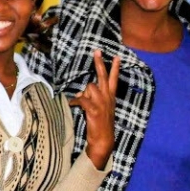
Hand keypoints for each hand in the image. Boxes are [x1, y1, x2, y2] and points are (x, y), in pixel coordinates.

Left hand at [69, 50, 118, 169]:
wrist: (103, 139)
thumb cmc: (101, 124)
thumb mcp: (100, 109)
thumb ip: (91, 98)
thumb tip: (81, 92)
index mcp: (111, 97)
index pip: (114, 79)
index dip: (115, 68)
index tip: (116, 56)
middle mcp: (108, 97)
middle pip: (103, 76)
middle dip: (99, 62)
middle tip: (96, 51)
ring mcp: (101, 102)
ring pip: (88, 88)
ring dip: (83, 94)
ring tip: (83, 104)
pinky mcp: (94, 108)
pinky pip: (81, 99)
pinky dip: (74, 101)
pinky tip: (72, 104)